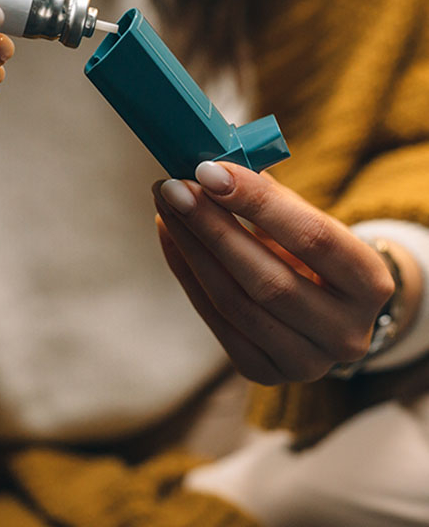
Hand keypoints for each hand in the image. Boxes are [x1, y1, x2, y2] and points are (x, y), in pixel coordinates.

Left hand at [153, 162, 403, 384]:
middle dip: (212, 226)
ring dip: (191, 247)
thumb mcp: (307, 222)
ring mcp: (306, 362)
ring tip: (166, 206)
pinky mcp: (265, 372)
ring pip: (234, 301)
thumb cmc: (312, 253)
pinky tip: (170, 236)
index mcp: (370, 284)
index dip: (258, 203)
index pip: (313, 239)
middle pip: (268, 278)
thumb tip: (212, 165)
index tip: (210, 170)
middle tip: (174, 187)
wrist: (326, 309)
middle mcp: (346, 333)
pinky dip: (186, 273)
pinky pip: (215, 319)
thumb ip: (269, 198)